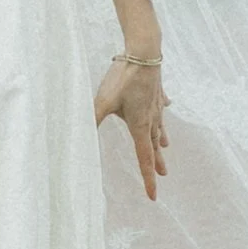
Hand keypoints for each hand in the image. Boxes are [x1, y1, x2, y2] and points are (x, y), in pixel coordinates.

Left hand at [94, 52, 169, 200]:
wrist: (144, 52)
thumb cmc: (124, 78)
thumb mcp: (103, 101)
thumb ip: (92, 119)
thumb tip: (80, 138)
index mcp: (140, 125)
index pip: (143, 158)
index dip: (147, 179)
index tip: (153, 196)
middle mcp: (152, 117)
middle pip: (154, 145)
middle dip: (156, 162)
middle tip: (163, 176)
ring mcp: (156, 103)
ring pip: (160, 126)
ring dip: (161, 139)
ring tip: (166, 148)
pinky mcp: (157, 90)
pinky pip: (162, 104)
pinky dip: (163, 110)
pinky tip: (167, 106)